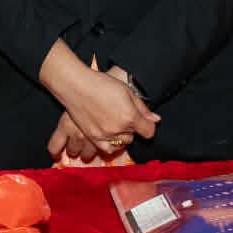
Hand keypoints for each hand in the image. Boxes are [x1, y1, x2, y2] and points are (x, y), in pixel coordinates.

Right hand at [39, 43, 158, 154]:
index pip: (149, 131)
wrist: (76, 86)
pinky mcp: (93, 137)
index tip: (144, 122)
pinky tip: (110, 136)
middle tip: (124, 117)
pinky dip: (111, 145)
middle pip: (134, 137)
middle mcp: (119, 128)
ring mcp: (105, 135)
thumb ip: (143, 108)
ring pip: (122, 143)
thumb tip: (156, 120)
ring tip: (115, 125)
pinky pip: (107, 149)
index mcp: (130, 116)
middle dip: (132, 129)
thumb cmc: (102, 84)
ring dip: (121, 137)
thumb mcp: (127, 91)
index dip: (148, 126)